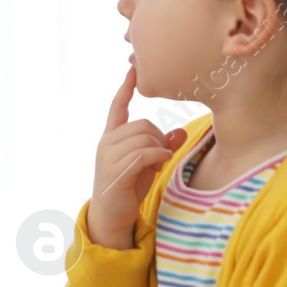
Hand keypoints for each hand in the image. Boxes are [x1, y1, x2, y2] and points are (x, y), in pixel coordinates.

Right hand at [87, 63, 187, 249]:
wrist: (111, 216)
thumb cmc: (128, 187)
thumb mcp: (148, 164)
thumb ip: (161, 146)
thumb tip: (180, 132)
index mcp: (111, 137)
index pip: (117, 107)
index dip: (125, 89)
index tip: (132, 71)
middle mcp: (106, 143)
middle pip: (142, 124)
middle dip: (159, 137)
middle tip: (161, 155)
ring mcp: (108, 156)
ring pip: (144, 138)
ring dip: (159, 149)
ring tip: (159, 162)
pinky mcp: (115, 171)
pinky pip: (143, 153)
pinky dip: (157, 156)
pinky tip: (161, 163)